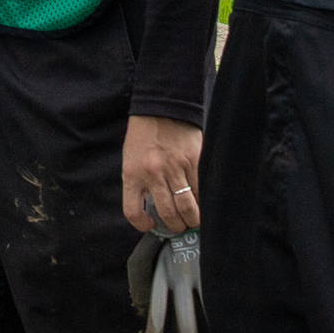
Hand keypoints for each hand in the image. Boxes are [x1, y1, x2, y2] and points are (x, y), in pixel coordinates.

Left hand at [123, 114, 203, 233]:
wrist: (161, 106)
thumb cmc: (144, 133)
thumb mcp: (131, 158)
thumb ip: (138, 182)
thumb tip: (150, 206)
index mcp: (132, 173)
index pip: (133, 211)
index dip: (142, 225)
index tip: (150, 225)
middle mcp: (153, 174)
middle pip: (167, 214)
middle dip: (176, 226)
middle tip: (180, 226)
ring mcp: (175, 168)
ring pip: (187, 206)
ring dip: (192, 219)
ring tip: (193, 220)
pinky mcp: (194, 161)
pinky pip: (200, 189)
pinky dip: (202, 201)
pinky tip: (202, 203)